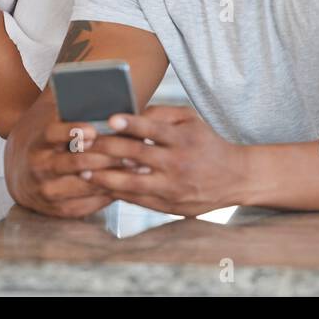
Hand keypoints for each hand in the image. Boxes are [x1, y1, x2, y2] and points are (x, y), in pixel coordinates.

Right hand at [5, 114, 122, 218]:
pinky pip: (86, 204)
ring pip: (83, 185)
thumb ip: (76, 117)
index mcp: (37, 141)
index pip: (52, 134)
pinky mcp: (56, 210)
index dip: (72, 131)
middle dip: (106, 157)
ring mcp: (46, 190)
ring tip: (137, 168)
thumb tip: (109, 104)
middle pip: (74, 162)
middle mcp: (38, 167)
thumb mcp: (55, 127)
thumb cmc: (50, 144)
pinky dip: (107, 194)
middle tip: (133, 151)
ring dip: (112, 177)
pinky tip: (126, 185)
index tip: (94, 130)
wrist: (21, 174)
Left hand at [82, 106, 249, 216]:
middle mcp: (177, 163)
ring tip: (83, 171)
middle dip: (107, 149)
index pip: (152, 129)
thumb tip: (130, 113)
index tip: (109, 119)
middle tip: (83, 144)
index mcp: (183, 139)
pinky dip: (117, 193)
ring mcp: (172, 187)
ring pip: (132, 183)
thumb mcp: (191, 121)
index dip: (130, 123)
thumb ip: (161, 113)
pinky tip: (100, 187)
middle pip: (136, 155)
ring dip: (105, 177)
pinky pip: (137, 200)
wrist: (235, 178)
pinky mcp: (169, 206)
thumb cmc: (206, 143)